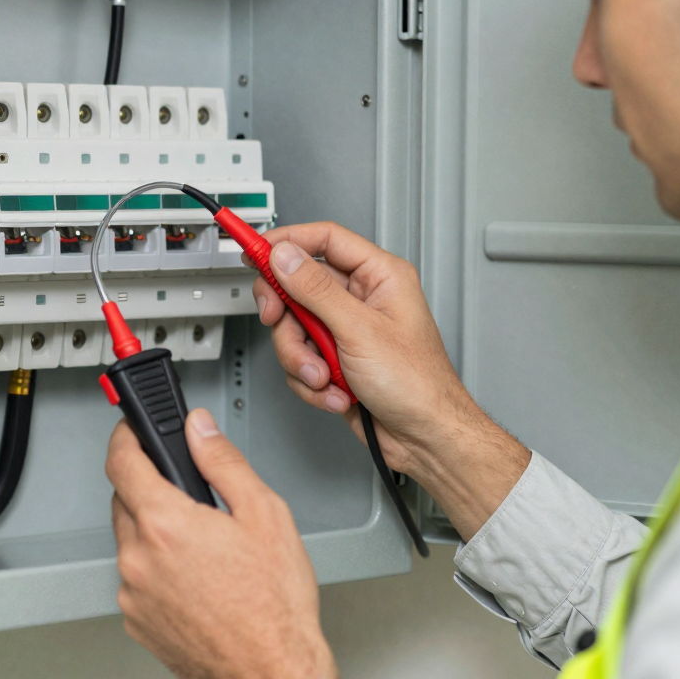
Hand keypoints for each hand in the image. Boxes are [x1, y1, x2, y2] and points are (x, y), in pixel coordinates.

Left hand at [107, 409, 336, 678]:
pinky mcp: (137, 623)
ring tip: (205, 549)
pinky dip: (157, 571)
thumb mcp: (264, 513)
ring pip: (130, 543)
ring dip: (155, 533)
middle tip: (191, 497)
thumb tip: (200, 430)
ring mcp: (133, 595)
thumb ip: (223, 462)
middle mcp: (139, 559)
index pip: (121, 462)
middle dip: (150, 488)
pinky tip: (198, 581)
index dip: (125, 438)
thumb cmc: (275, 605)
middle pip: (124, 501)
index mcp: (166, 524)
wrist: (273, 673)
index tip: (131, 432)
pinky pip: (137, 581)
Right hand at [251, 222, 529, 538]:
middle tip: (277, 320)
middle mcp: (362, 299)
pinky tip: (337, 393)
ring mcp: (346, 331)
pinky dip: (312, 382)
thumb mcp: (360, 331)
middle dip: (287, 315)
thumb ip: (317, 290)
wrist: (424, 437)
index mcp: (379, 277)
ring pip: (294, 329)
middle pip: (299, 287)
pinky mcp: (336, 361)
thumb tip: (286, 257)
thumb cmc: (418, 384)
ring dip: (302, 359)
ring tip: (325, 376)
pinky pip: (302, 360)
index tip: (255, 249)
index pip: (324, 240)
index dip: (286, 242)